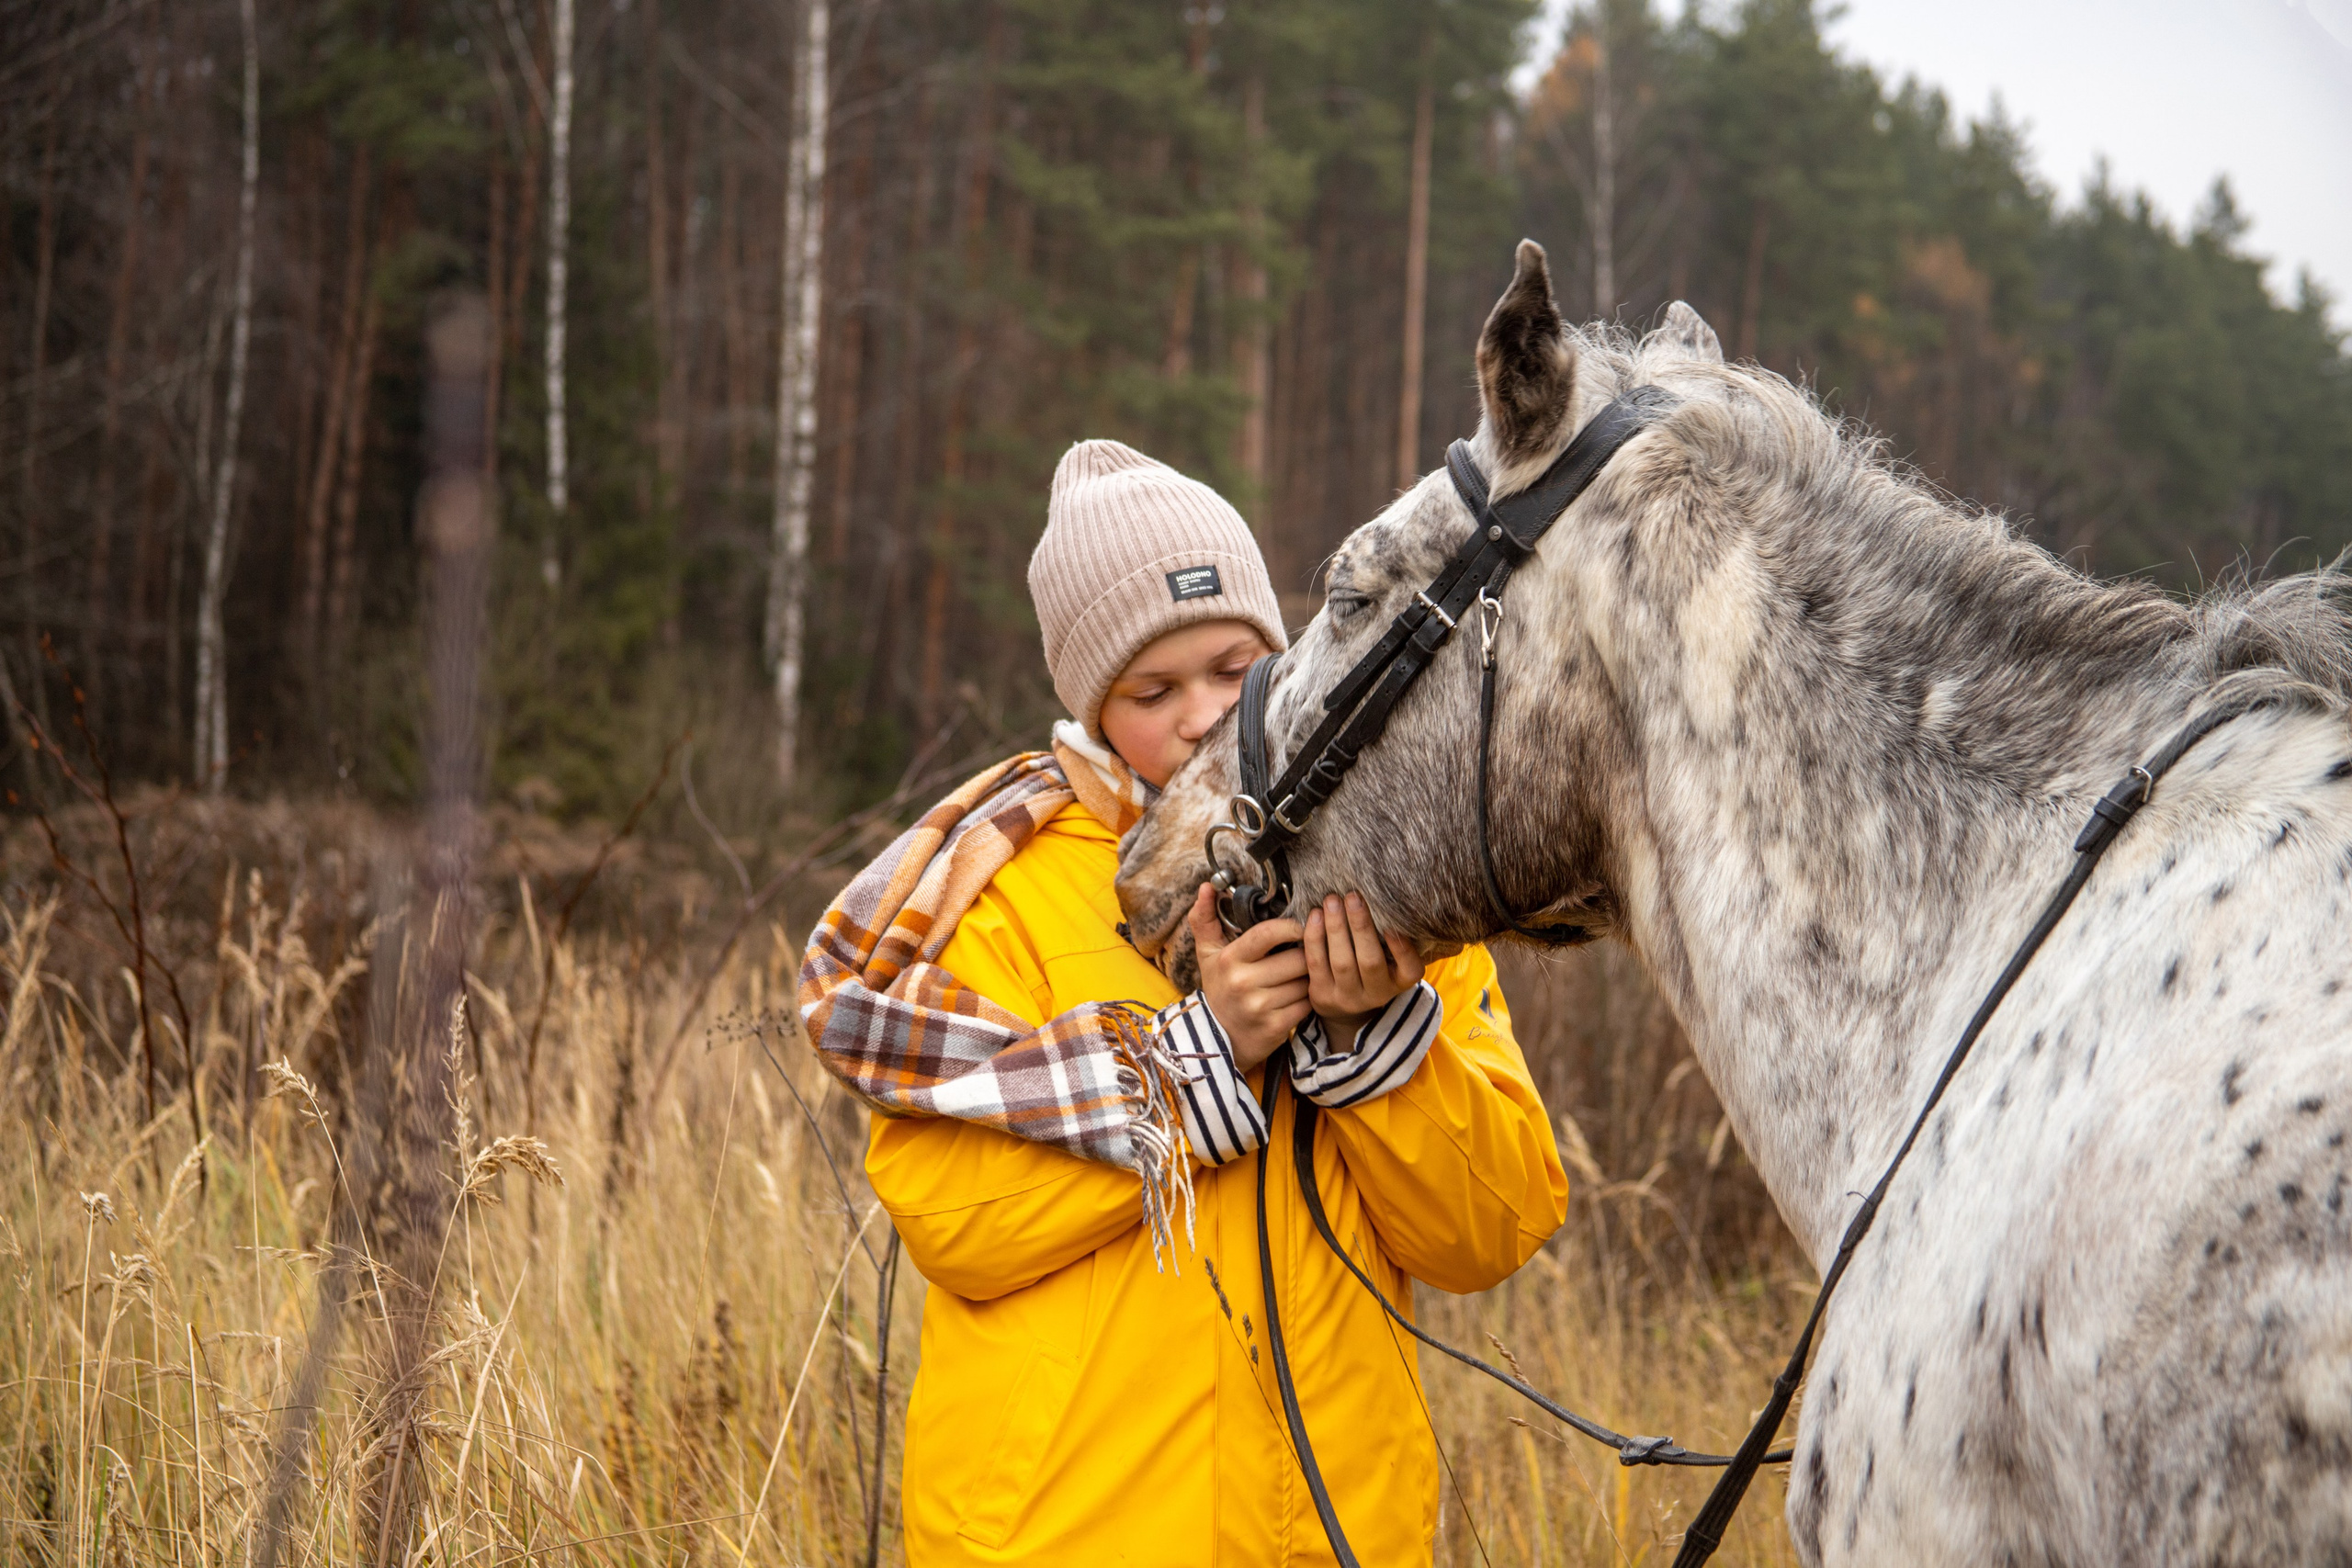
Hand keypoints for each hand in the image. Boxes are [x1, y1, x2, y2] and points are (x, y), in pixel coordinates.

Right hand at [1186, 885, 1311, 1073]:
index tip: (1299, 929)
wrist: (1217, 1039)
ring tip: (1302, 975)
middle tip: (1305, 954)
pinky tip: (1300, 995)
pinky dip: (1309, 999)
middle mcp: (1243, 983)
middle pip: (1297, 958)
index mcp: (1229, 959)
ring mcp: (1260, 1007)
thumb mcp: (1208, 954)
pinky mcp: (1276, 1027)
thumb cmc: (1219, 988)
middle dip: (1306, 955)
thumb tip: (1207, 886)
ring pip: (1306, 981)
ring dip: (1310, 977)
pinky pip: (1308, 1004)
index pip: (1268, 933)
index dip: (1291, 927)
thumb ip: (1206, 919)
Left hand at [1303, 892, 1425, 1052]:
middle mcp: (1377, 994)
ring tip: (1332, 901)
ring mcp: (1348, 997)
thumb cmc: (1370, 962)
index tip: (1392, 927)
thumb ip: (1389, 934)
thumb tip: (1382, 895)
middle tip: (1353, 897)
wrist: (1343, 998)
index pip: (1410, 970)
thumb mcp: (1389, 955)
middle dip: (1361, 927)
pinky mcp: (1322, 994)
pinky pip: (1316, 963)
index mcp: (1400, 981)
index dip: (1403, 950)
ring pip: (1341, 963)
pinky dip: (1314, 938)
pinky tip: (1315, 915)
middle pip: (1370, 962)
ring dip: (1335, 928)